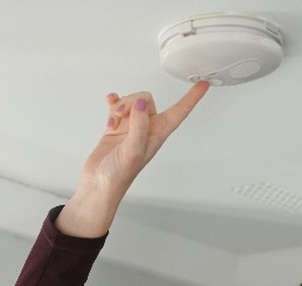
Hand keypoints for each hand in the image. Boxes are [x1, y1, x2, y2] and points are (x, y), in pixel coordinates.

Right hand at [57, 82, 209, 236]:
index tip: (202, 84)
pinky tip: (110, 106)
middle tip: (122, 113)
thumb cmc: (118, 176)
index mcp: (157, 135)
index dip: (192, 98)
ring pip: (131, 102)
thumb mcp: (133, 151)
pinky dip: (113, 103)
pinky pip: (117, 107)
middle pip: (146, 100)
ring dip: (120, 105)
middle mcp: (145, 130)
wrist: (99, 184)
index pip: (180, 111)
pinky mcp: (116, 128)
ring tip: (114, 119)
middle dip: (133, 101)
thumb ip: (139, 125)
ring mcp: (130, 128)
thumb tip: (140, 103)